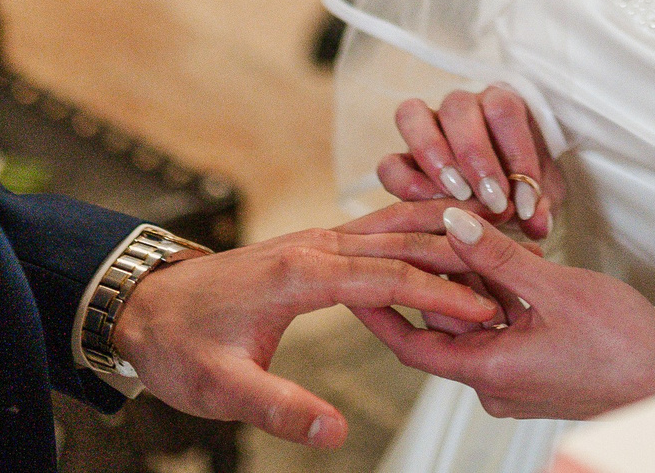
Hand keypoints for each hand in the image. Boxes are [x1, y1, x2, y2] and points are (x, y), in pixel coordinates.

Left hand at [110, 224, 497, 448]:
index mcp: (299, 274)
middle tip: (512, 271)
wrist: (142, 306)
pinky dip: (418, 228)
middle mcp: (311, 246)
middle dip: (459, 255)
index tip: (484, 309)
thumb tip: (334, 429)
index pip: (388, 276)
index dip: (440, 292)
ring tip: (496, 241)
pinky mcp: (313, 246)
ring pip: (394, 224)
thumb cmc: (177, 343)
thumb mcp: (222, 388)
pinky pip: (377, 230)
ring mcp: (313, 241)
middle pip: (402, 239)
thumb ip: (279, 406)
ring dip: (444, 231)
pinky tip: (445, 233)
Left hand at [346, 202, 654, 420]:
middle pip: (441, 327)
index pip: (411, 344)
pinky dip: (493, 297)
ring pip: (473, 324)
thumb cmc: (623, 344)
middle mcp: (496, 382)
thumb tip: (452, 225)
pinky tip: (498, 261)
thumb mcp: (556, 288)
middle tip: (407, 234)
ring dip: (465, 284)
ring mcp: (516, 378)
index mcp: (491, 371)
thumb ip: (498, 256)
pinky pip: (499, 330)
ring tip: (453, 236)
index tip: (355, 277)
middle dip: (428, 280)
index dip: (378, 309)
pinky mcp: (536, 368)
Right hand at [379, 84, 564, 238]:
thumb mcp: (539, 195)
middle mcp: (460, 106)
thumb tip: (536, 223)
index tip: (524, 201)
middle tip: (491, 197)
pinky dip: (404, 182)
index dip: (515, 152)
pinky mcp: (400, 161)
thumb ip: (540, 206)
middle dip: (474, 154)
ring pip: (411, 116)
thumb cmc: (522, 187)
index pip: (504, 109)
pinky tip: (428, 206)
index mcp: (499, 103)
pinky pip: (388, 161)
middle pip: (457, 106)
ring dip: (433, 156)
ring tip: (456, 195)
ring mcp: (424, 129)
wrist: (498, 201)